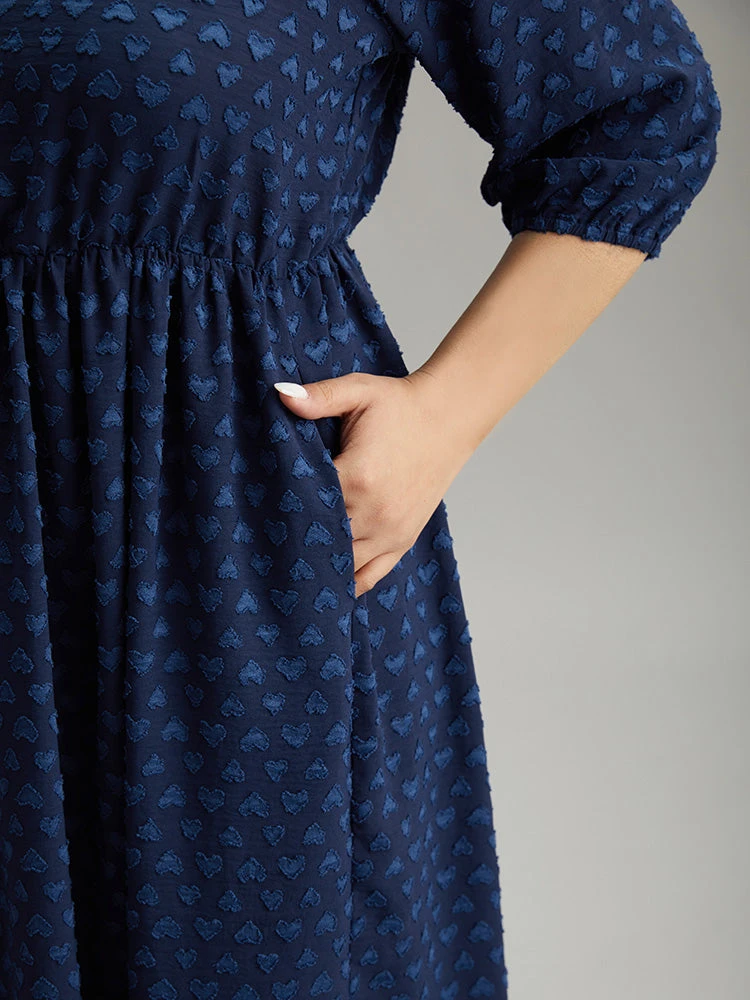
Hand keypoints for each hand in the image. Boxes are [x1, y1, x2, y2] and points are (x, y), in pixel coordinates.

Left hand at [274, 370, 473, 597]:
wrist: (449, 417)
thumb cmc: (400, 405)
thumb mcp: (358, 391)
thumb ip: (319, 397)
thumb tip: (279, 395)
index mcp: (358, 477)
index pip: (305, 505)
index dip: (279, 508)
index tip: (257, 510)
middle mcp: (375, 513)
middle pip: (319, 540)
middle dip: (293, 541)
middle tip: (262, 543)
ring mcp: (390, 531)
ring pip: (342, 565)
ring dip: (318, 564)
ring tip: (287, 566)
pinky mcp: (403, 540)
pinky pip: (371, 576)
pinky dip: (348, 583)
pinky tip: (326, 583)